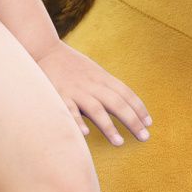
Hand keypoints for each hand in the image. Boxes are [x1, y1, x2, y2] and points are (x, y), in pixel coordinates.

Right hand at [36, 43, 150, 146]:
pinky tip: (86, 134)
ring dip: (109, 127)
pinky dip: (77, 121)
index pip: (126, 93)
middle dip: (132, 121)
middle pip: (116, 103)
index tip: (148, 123)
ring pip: (96, 109)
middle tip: (144, 137)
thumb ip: (105, 86)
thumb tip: (123, 105)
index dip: (138, 108)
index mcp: (101, 77)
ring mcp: (75, 90)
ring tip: (119, 143)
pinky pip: (69, 110)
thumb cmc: (69, 64)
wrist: (43, 48)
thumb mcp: (92, 71)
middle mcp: (91, 84)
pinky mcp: (58, 94)